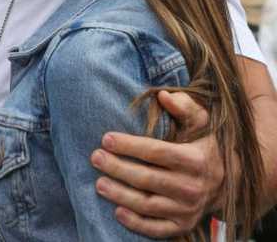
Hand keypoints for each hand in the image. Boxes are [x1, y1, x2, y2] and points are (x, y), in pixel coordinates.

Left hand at [91, 91, 220, 237]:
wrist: (228, 181)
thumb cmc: (204, 145)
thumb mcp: (201, 123)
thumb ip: (185, 106)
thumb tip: (163, 95)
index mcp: (196, 160)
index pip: (157, 152)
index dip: (129, 146)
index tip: (105, 138)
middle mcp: (193, 187)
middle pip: (148, 179)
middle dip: (118, 168)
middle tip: (95, 157)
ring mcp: (188, 209)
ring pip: (149, 204)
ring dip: (121, 195)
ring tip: (98, 183)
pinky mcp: (183, 225)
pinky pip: (158, 229)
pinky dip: (137, 223)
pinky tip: (117, 211)